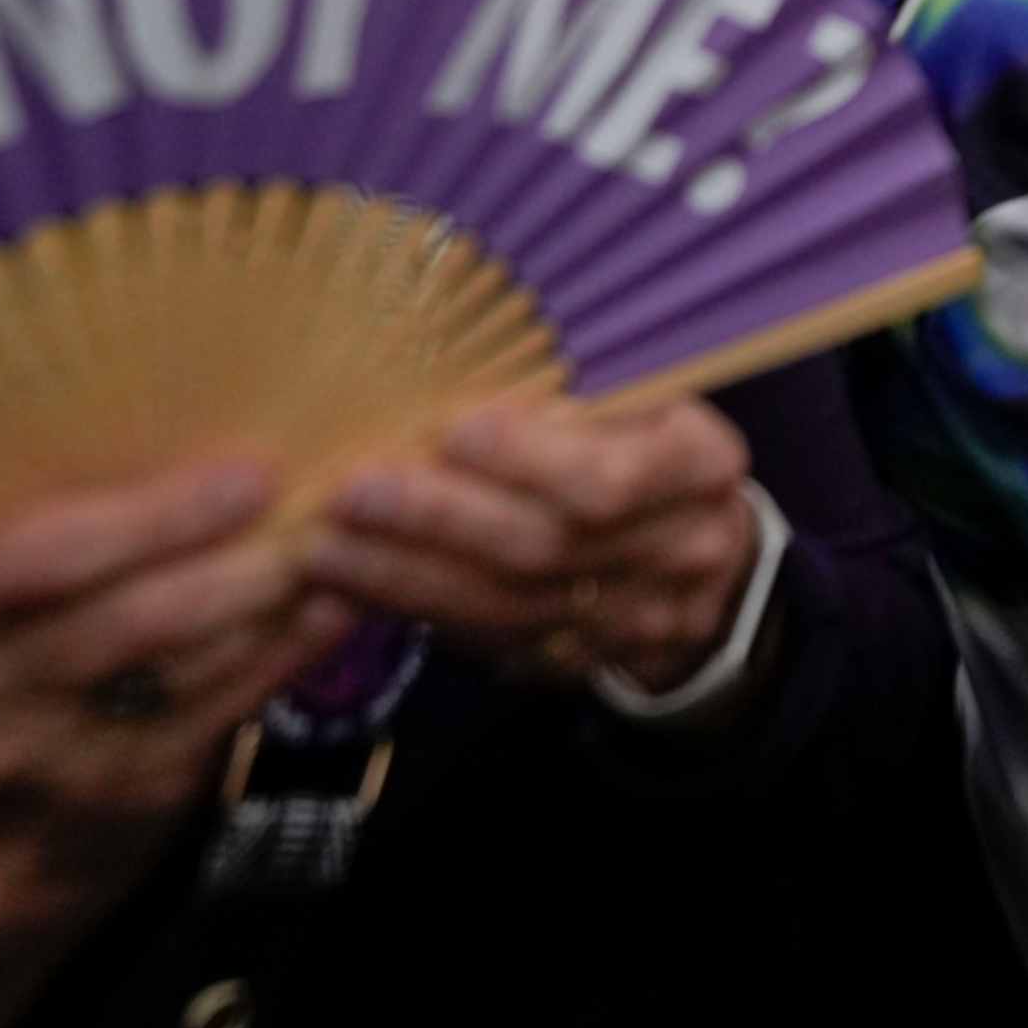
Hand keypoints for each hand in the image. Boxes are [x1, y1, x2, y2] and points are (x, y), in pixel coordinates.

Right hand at [0, 461, 352, 897]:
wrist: (30, 803)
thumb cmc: (36, 632)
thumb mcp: (14, 572)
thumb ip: (73, 511)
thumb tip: (217, 416)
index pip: (30, 560)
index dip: (147, 519)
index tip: (250, 474)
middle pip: (110, 623)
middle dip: (222, 561)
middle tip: (312, 511)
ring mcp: (23, 765)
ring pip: (173, 672)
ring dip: (267, 607)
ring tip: (338, 551)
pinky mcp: (104, 801)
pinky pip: (210, 719)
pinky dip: (277, 660)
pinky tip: (329, 614)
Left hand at [308, 397, 763, 696]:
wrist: (701, 552)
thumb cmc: (649, 442)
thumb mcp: (643, 398)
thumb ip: (571, 393)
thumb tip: (443, 365)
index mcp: (700, 466)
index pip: (611, 479)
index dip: (528, 460)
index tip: (452, 429)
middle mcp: (678, 552)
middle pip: (546, 548)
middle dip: (440, 520)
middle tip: (353, 491)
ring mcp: (632, 620)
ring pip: (506, 606)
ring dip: (405, 574)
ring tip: (326, 542)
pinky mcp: (577, 663)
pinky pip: (485, 643)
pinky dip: (413, 609)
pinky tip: (352, 583)